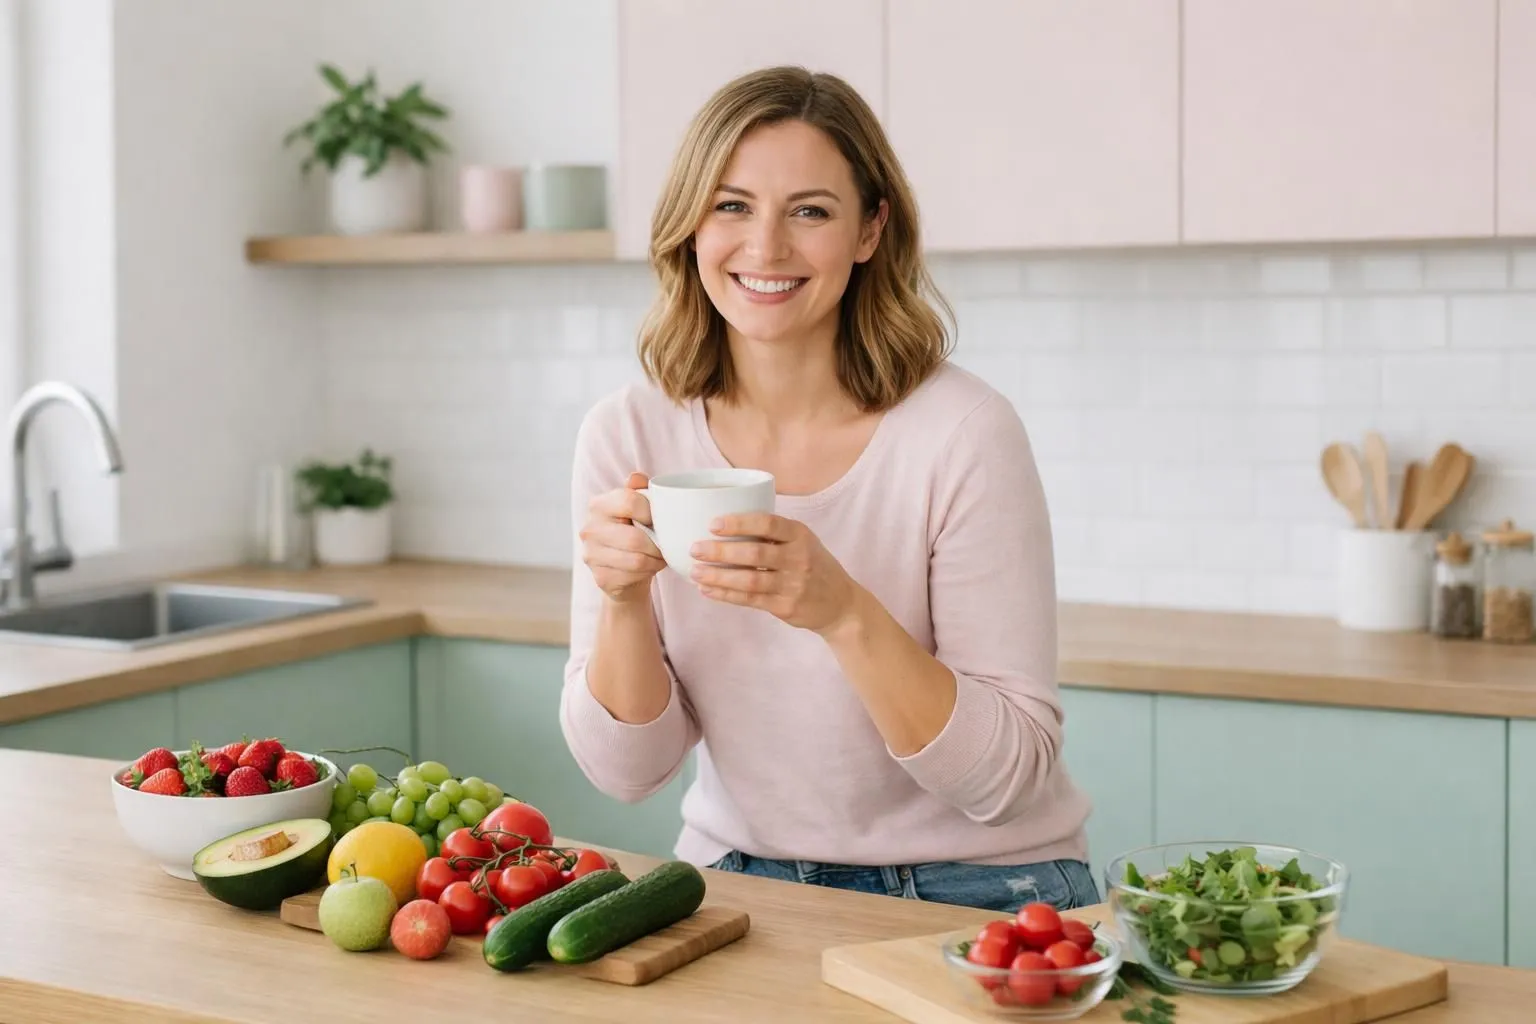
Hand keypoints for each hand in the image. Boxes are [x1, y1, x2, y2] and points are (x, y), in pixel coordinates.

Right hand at [579, 472, 665, 602]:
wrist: (623, 569)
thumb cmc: (634, 531)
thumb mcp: (638, 508)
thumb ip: (638, 490)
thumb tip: (636, 477)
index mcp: (598, 505)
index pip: (629, 501)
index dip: (651, 512)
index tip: (659, 520)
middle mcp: (589, 529)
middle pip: (634, 538)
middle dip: (658, 545)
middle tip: (666, 545)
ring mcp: (591, 555)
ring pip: (637, 560)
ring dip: (656, 560)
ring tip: (660, 556)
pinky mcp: (600, 577)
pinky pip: (633, 576)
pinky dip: (648, 573)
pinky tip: (650, 568)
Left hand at [689, 513, 861, 634]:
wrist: (841, 604)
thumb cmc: (814, 566)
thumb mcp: (804, 542)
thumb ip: (774, 534)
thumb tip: (726, 525)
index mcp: (800, 535)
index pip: (768, 524)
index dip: (739, 523)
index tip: (713, 524)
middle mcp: (798, 558)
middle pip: (753, 554)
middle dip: (720, 552)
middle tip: (695, 549)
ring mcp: (793, 584)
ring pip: (748, 580)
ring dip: (718, 577)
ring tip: (695, 572)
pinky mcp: (785, 606)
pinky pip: (750, 600)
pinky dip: (726, 595)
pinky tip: (708, 590)